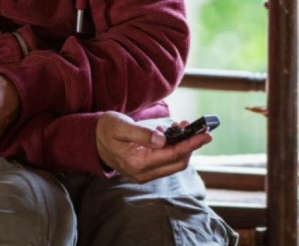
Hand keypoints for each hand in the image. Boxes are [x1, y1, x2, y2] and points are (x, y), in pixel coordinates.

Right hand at [96, 112, 210, 182]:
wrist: (92, 141)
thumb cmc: (106, 130)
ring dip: (183, 145)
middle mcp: (143, 173)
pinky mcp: (145, 169)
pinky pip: (166, 160)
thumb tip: (163, 139)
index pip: (173, 154)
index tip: (206, 134)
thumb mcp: (121, 126)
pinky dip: (174, 147)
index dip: (192, 144)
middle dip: (191, 145)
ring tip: (183, 125)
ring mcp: (144, 173)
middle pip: (178, 162)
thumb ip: (142, 134)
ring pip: (173, 162)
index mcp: (138, 162)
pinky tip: (171, 132)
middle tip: (197, 126)